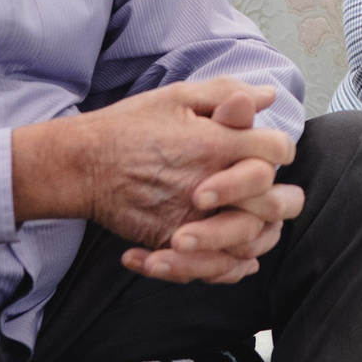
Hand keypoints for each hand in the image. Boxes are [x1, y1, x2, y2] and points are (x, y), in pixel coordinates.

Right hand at [11, 78, 304, 284]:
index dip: (280, 149)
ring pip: (251, 240)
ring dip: (257, 234)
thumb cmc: (129, 126)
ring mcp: (191, 217)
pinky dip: (229, 266)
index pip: (278, 150)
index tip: (268, 151)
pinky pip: (215, 267)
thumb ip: (226, 94)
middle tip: (262, 195)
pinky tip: (230, 256)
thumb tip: (267, 95)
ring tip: (246, 224)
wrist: (81, 164)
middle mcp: (210, 182)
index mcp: (217, 142)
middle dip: (277, 198)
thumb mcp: (178, 98)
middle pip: (275, 201)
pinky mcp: (170, 241)